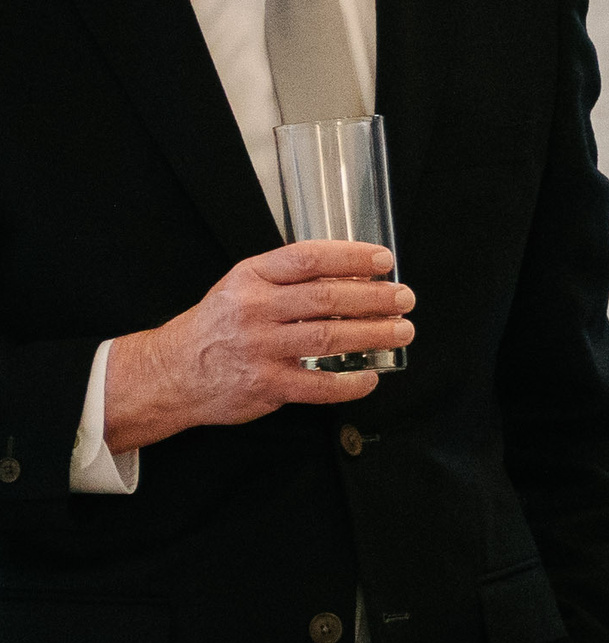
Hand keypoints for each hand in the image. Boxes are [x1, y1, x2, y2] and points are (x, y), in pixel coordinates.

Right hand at [104, 242, 413, 451]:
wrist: (171, 372)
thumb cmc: (218, 326)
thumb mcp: (243, 287)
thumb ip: (289, 279)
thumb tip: (352, 274)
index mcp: (251, 277)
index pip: (308, 258)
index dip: (352, 257)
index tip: (384, 260)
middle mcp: (254, 309)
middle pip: (327, 297)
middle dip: (375, 297)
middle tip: (404, 299)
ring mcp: (260, 349)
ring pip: (329, 338)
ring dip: (374, 334)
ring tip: (401, 330)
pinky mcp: (265, 385)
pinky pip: (319, 385)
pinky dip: (350, 382)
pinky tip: (370, 376)